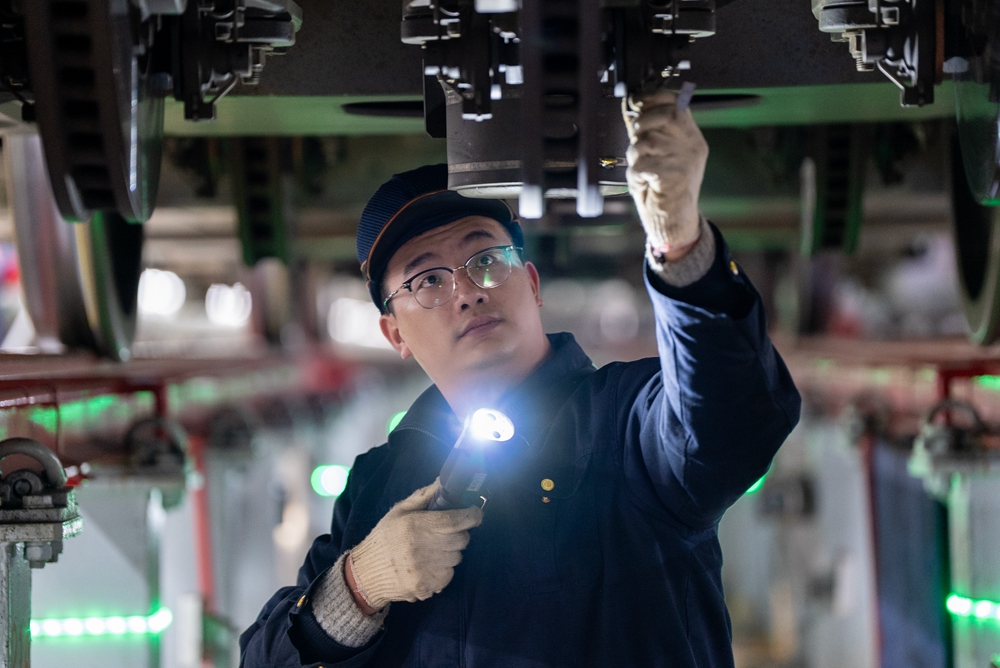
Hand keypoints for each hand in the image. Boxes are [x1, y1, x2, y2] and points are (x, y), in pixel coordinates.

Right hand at [348, 480, 482, 610]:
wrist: (365, 573)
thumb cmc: (384, 538)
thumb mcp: (399, 511)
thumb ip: (424, 496)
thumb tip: (444, 481)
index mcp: (417, 526)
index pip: (457, 520)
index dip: (472, 515)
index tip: (474, 513)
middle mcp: (424, 549)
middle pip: (462, 539)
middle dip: (458, 533)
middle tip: (445, 532)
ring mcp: (426, 571)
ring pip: (457, 557)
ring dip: (450, 551)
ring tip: (433, 549)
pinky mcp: (427, 587)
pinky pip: (449, 575)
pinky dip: (443, 569)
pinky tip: (428, 565)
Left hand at [623, 89, 708, 260]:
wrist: (674, 223)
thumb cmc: (663, 189)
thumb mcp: (656, 155)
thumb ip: (646, 131)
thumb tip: (629, 105)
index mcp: (691, 137)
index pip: (675, 103)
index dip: (652, 98)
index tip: (635, 102)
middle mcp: (693, 145)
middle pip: (662, 116)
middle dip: (641, 126)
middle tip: (638, 146)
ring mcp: (686, 160)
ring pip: (647, 142)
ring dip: (635, 156)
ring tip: (642, 171)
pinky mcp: (674, 176)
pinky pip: (642, 165)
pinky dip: (635, 176)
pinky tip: (644, 184)